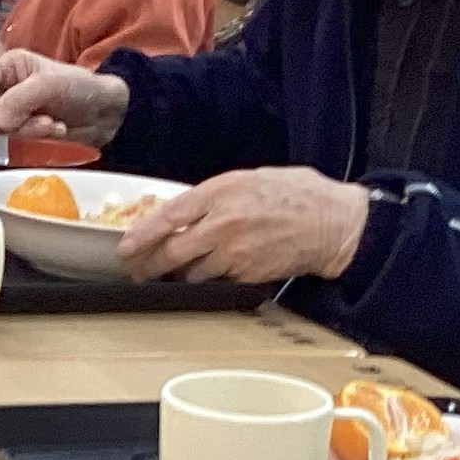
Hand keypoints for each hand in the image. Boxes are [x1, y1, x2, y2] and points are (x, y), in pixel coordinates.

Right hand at [0, 49, 129, 147]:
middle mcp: (3, 89)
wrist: (104, 113)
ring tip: (51, 124)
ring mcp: (10, 114)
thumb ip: (19, 99)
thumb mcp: (50, 85)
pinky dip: (31, 141)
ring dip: (24, 132)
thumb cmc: (80, 88)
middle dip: (2, 123)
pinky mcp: (20, 134)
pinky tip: (53, 130)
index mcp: (6, 68)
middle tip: (30, 122)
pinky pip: (10, 144)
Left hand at [118, 166, 369, 283]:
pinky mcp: (248, 274)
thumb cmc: (298, 194)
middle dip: (149, 264)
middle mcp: (224, 223)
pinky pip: (218, 280)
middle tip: (136, 270)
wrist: (334, 223)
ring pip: (191, 271)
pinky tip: (208, 274)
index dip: (142, 234)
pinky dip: (209, 279)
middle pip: (173, 251)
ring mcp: (236, 252)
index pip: (170, 215)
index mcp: (223, 192)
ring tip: (168, 274)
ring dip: (177, 274)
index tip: (125, 246)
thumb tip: (188, 210)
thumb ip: (217, 195)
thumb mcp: (251, 178)